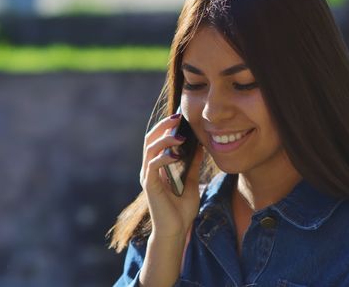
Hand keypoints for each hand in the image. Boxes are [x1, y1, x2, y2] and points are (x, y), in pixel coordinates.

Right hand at [140, 113, 203, 239]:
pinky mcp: (149, 185)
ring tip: (180, 136)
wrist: (175, 231)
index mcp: (157, 166)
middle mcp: (149, 168)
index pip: (157, 140)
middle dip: (163, 126)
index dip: (166, 126)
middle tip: (178, 117)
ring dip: (164, 139)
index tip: (180, 116)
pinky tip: (176, 155)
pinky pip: (153, 165)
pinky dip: (164, 157)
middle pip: (150, 139)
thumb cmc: (181, 210)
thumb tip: (200, 147)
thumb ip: (192, 165)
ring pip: (150, 148)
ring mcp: (148, 176)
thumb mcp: (191, 182)